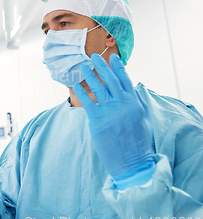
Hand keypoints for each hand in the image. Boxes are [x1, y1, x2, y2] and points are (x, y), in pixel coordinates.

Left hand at [73, 54, 154, 189]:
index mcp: (134, 102)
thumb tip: (132, 87)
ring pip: (97, 88)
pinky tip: (74, 85)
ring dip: (89, 75)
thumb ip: (137, 102)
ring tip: (82, 67)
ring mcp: (110, 111)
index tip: (112, 58)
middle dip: (101, 66)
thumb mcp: (143, 118)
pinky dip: (81, 92)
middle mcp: (122, 104)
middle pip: (109, 80)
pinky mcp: (98, 120)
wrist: (133, 162)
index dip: (118, 68)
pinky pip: (87, 102)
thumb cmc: (139, 142)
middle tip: (93, 56)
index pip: (125, 80)